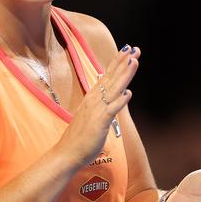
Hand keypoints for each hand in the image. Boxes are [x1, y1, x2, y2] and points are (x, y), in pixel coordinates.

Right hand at [58, 45, 139, 166]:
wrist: (67, 153)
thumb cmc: (79, 137)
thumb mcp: (90, 116)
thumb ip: (98, 105)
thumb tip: (107, 97)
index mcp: (92, 97)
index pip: (106, 75)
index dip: (117, 62)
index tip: (126, 50)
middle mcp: (94, 100)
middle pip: (111, 77)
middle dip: (123, 62)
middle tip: (134, 48)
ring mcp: (96, 110)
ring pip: (113, 88)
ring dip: (124, 74)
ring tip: (134, 61)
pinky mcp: (99, 122)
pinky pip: (111, 109)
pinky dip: (120, 101)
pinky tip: (129, 94)